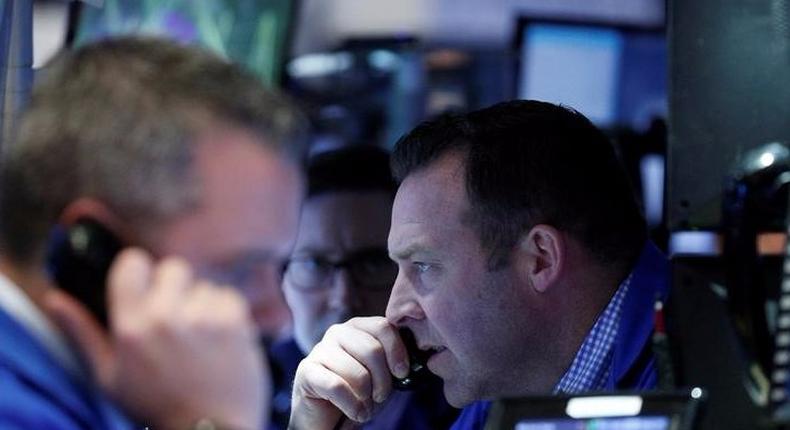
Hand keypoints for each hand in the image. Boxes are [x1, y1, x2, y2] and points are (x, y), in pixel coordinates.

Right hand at [45, 248, 267, 429]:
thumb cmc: (155, 406)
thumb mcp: (108, 376)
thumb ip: (82, 332)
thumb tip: (54, 298)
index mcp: (131, 328)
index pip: (133, 263)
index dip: (139, 270)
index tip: (144, 284)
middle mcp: (166, 317)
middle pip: (173, 268)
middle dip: (174, 287)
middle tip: (175, 317)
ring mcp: (203, 318)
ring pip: (203, 285)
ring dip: (202, 304)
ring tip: (199, 338)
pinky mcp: (235, 322)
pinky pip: (228, 296)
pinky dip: (226, 312)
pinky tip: (219, 339)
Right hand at [288, 317, 408, 429]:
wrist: (327, 416)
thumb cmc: (357, 392)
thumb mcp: (381, 373)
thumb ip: (393, 359)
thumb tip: (411, 360)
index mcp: (357, 327)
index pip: (383, 326)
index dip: (397, 351)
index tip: (402, 373)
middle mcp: (337, 332)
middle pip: (372, 350)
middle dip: (383, 381)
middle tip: (379, 396)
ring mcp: (319, 349)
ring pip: (357, 373)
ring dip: (366, 398)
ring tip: (364, 406)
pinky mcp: (306, 371)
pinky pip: (338, 387)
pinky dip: (352, 406)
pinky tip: (354, 412)